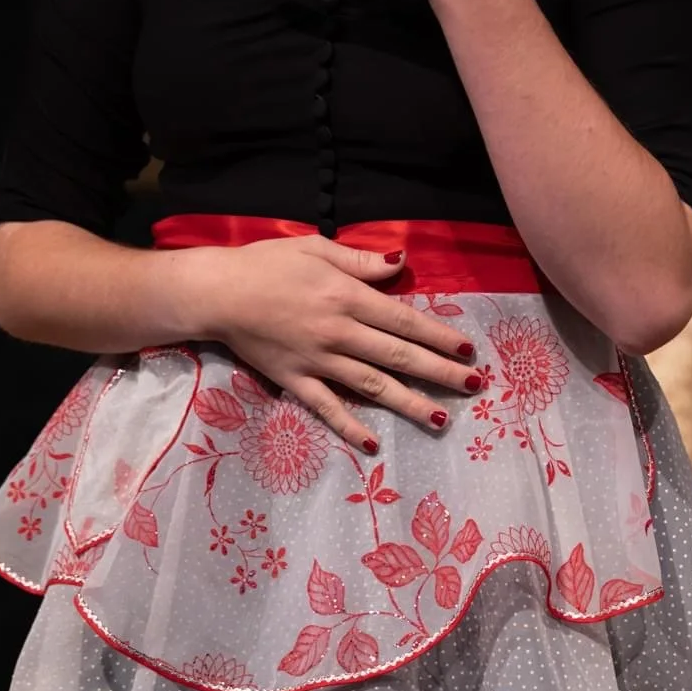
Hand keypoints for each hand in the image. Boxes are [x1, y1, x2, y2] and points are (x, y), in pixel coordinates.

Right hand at [199, 234, 481, 450]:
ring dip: (409, 403)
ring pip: (373, 386)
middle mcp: (340, 332)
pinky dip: (350, 427)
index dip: (438, 336)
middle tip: (473, 386)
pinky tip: (373, 443)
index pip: (404, 321)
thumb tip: (401, 264)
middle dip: (440, 372)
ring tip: (441, 419)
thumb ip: (360, 261)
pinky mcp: (295, 381)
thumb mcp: (317, 248)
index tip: (467, 350)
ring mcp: (318, 361)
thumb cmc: (267, 264)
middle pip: (399, 356)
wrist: (218, 293)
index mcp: (348, 296)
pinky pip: (327, 408)